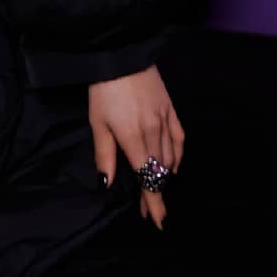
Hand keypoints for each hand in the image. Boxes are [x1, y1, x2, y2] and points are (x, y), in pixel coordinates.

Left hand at [87, 64, 184, 229]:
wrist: (122, 54)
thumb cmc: (104, 89)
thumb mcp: (97, 122)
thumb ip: (105, 155)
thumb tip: (108, 183)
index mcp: (134, 139)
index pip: (148, 179)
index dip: (155, 202)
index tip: (159, 221)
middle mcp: (154, 133)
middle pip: (160, 172)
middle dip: (156, 193)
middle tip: (149, 210)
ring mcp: (165, 121)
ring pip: (170, 158)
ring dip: (165, 177)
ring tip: (157, 190)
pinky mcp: (171, 109)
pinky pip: (179, 139)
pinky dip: (178, 156)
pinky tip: (173, 165)